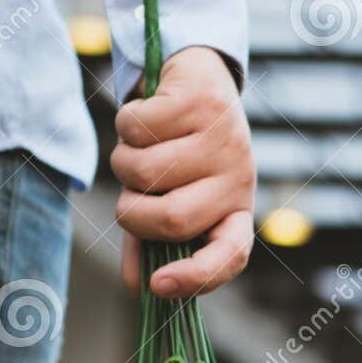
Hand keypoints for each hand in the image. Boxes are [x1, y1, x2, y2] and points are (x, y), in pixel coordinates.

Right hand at [111, 47, 254, 297]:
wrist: (195, 78)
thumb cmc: (179, 151)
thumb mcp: (171, 196)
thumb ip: (154, 240)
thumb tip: (135, 283)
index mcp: (236, 211)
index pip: (231, 255)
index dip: (197, 277)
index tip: (158, 284)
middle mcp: (238, 178)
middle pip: (174, 220)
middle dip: (132, 212)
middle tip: (132, 194)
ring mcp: (224, 139)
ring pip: (144, 172)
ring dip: (123, 161)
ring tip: (140, 147)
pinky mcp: (202, 102)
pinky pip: (136, 128)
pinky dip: (124, 123)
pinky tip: (144, 113)